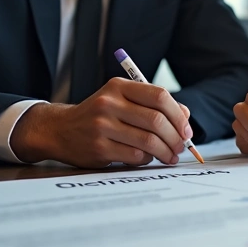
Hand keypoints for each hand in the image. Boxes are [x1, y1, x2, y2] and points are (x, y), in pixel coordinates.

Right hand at [11, 77, 192, 167]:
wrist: (60, 130)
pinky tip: (147, 158)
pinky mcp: (98, 148)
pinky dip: (147, 159)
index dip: (178, 114)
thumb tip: (185, 116)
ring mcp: (102, 126)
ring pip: (148, 141)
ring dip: (165, 151)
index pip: (159, 96)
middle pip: (156, 120)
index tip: (187, 129)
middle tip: (182, 147)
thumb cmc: (100, 115)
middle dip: (176, 137)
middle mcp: (109, 103)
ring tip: (170, 156)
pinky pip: (135, 156)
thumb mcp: (122, 101)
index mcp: (119, 87)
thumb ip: (152, 105)